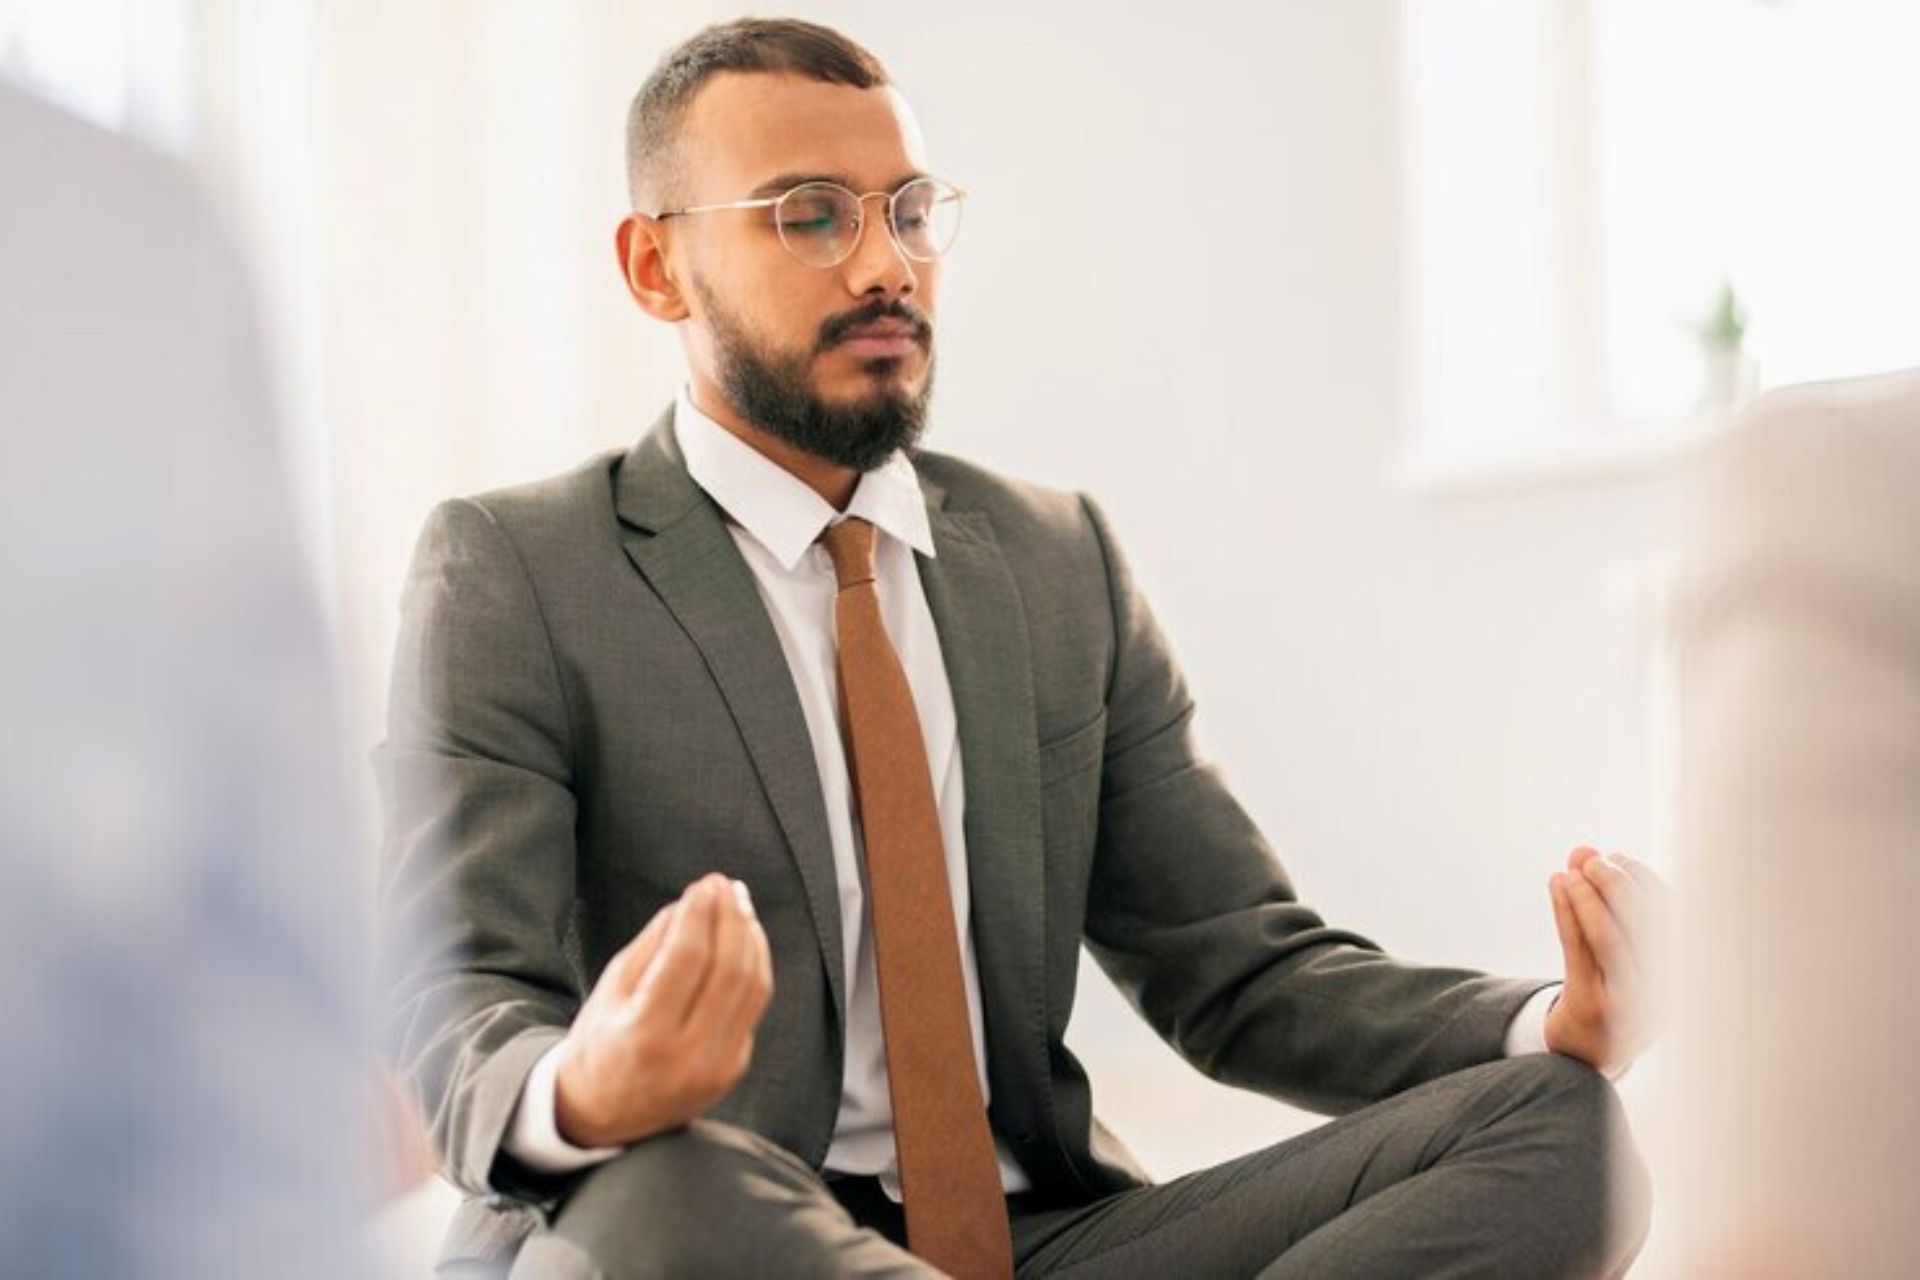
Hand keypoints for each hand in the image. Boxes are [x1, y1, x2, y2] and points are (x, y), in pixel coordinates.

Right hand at [554, 872, 773, 1147]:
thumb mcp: (611, 989)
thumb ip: (653, 943)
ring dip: (751, 937)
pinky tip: (745, 939)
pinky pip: (754, 1006)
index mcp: (645, 1034)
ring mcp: (717, 1067)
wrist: (605, 1114)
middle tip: (726, 886)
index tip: (704, 884)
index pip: (687, 958)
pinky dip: (755, 965)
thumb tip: (692, 901)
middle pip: (730, 970)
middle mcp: (688, 1055)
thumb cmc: (602, 1042)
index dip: (700, 914)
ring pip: (753, 987)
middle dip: (731, 918)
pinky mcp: (734, 1068)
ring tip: (738, 903)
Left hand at [1543, 847, 1673, 1075]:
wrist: (1585, 1061)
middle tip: (1591, 858)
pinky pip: (1579, 950)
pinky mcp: (1593, 1007)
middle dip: (1617, 883)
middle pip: (1644, 924)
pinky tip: (1556, 885)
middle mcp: (1662, 992)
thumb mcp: (1620, 957)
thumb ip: (1607, 905)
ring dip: (1589, 894)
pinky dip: (1567, 910)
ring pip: (1610, 936)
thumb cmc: (1609, 996)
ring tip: (1570, 869)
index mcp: (1682, 978)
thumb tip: (1583, 850)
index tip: (1621, 858)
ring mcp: (1629, 1004)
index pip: (1674, 919)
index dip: (1647, 882)